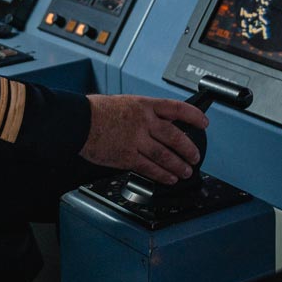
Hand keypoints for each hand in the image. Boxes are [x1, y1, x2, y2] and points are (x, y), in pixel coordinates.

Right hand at [81, 94, 208, 184]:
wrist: (77, 122)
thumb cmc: (96, 111)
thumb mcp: (125, 103)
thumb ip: (143, 114)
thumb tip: (159, 124)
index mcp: (144, 105)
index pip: (177, 109)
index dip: (194, 116)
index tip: (204, 123)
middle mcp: (143, 122)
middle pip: (175, 136)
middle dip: (189, 149)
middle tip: (195, 156)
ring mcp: (136, 140)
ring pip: (165, 155)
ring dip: (179, 165)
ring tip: (186, 171)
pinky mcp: (127, 156)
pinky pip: (149, 168)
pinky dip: (162, 175)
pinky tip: (169, 178)